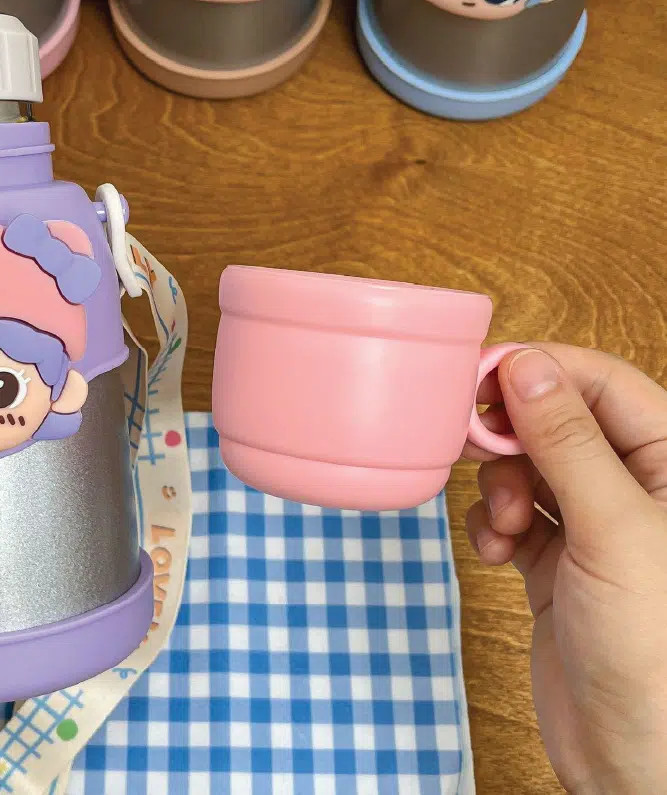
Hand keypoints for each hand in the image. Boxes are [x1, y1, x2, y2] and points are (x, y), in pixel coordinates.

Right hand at [465, 345, 666, 793]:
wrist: (633, 760)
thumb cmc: (656, 653)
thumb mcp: (611, 530)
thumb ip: (567, 442)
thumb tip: (526, 366)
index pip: (605, 385)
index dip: (542, 373)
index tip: (481, 377)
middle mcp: (638, 489)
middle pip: (559, 421)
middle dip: (512, 436)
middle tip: (473, 445)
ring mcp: (596, 527)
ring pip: (529, 466)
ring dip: (499, 485)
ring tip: (501, 523)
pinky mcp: (559, 561)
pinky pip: (513, 513)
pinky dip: (492, 524)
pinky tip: (495, 550)